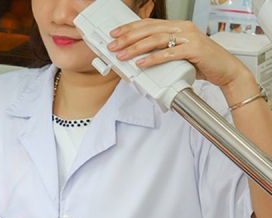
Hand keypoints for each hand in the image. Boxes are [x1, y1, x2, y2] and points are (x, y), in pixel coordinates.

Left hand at [107, 19, 253, 91]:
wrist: (226, 70)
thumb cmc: (202, 63)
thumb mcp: (178, 55)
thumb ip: (161, 53)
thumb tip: (137, 60)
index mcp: (177, 27)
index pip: (149, 24)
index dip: (130, 28)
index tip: (114, 34)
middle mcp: (183, 28)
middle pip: (149, 30)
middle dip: (128, 37)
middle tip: (113, 45)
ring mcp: (189, 37)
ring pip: (157, 39)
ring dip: (136, 48)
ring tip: (122, 55)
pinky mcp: (195, 50)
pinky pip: (170, 53)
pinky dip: (153, 59)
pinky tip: (141, 63)